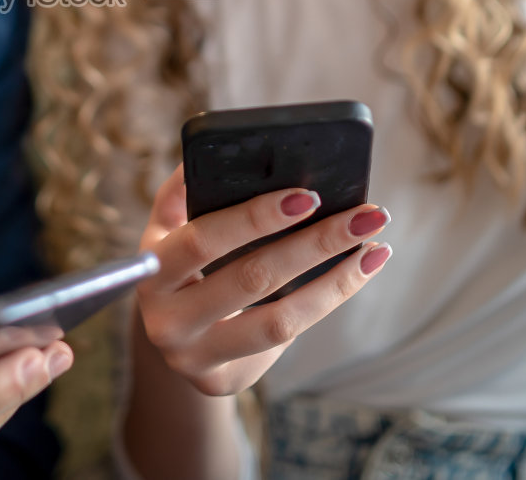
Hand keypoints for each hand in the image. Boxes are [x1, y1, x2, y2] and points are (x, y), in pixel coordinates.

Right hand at [133, 165, 388, 396]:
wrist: (167, 329)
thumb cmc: (180, 261)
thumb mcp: (167, 226)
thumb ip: (184, 190)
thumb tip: (216, 146)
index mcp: (150, 270)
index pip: (203, 240)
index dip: (254, 219)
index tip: (308, 195)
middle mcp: (165, 320)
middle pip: (251, 281)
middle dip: (314, 244)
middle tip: (365, 216)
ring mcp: (193, 357)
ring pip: (278, 322)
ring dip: (335, 282)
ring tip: (375, 248)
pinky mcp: (223, 380)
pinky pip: (285, 340)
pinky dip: (326, 302)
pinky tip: (357, 273)